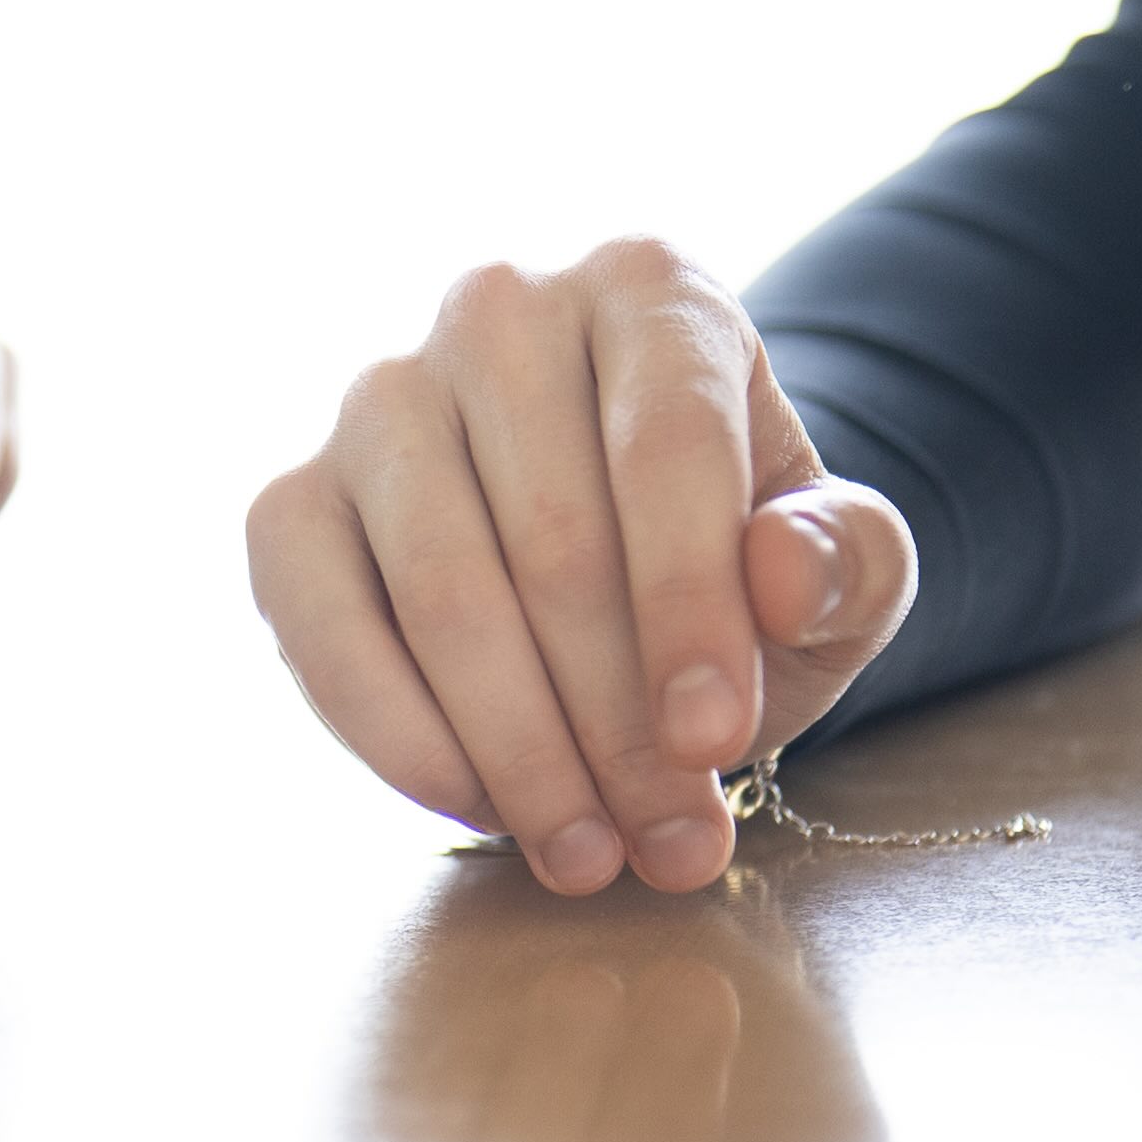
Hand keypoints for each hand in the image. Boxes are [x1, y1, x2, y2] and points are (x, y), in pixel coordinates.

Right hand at [249, 237, 914, 896]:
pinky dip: (401, 738)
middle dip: (618, 722)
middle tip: (675, 843)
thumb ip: (850, 560)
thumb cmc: (735, 553)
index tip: (716, 743)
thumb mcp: (838, 565)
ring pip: (442, 591)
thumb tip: (784, 576)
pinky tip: (481, 808)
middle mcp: (498, 309)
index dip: (691, 606)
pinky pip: (321, 625)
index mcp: (648, 286)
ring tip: (595, 855)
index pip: (668, 443)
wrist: (620, 557)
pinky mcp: (292, 497)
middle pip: (553, 535)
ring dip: (522, 753)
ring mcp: (380, 399)